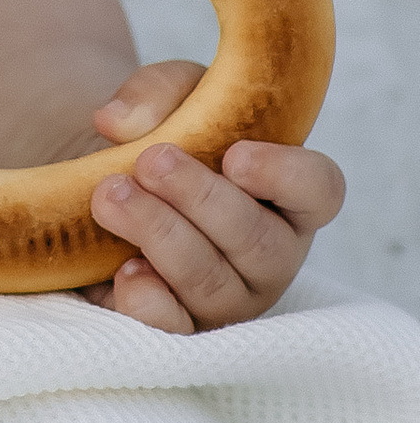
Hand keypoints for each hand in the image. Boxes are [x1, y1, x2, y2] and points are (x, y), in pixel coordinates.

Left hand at [77, 58, 346, 333]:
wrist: (102, 182)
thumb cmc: (161, 139)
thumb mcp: (167, 99)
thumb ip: (155, 93)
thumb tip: (118, 123)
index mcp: (284, 195)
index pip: (319, 190)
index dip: (286, 176)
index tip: (235, 156)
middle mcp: (269, 253)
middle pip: (260, 243)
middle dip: (201, 200)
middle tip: (150, 161)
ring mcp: (229, 297)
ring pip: (213, 283)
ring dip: (161, 235)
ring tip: (111, 195)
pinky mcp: (182, 324)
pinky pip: (176, 329)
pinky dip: (151, 302)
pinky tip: (124, 270)